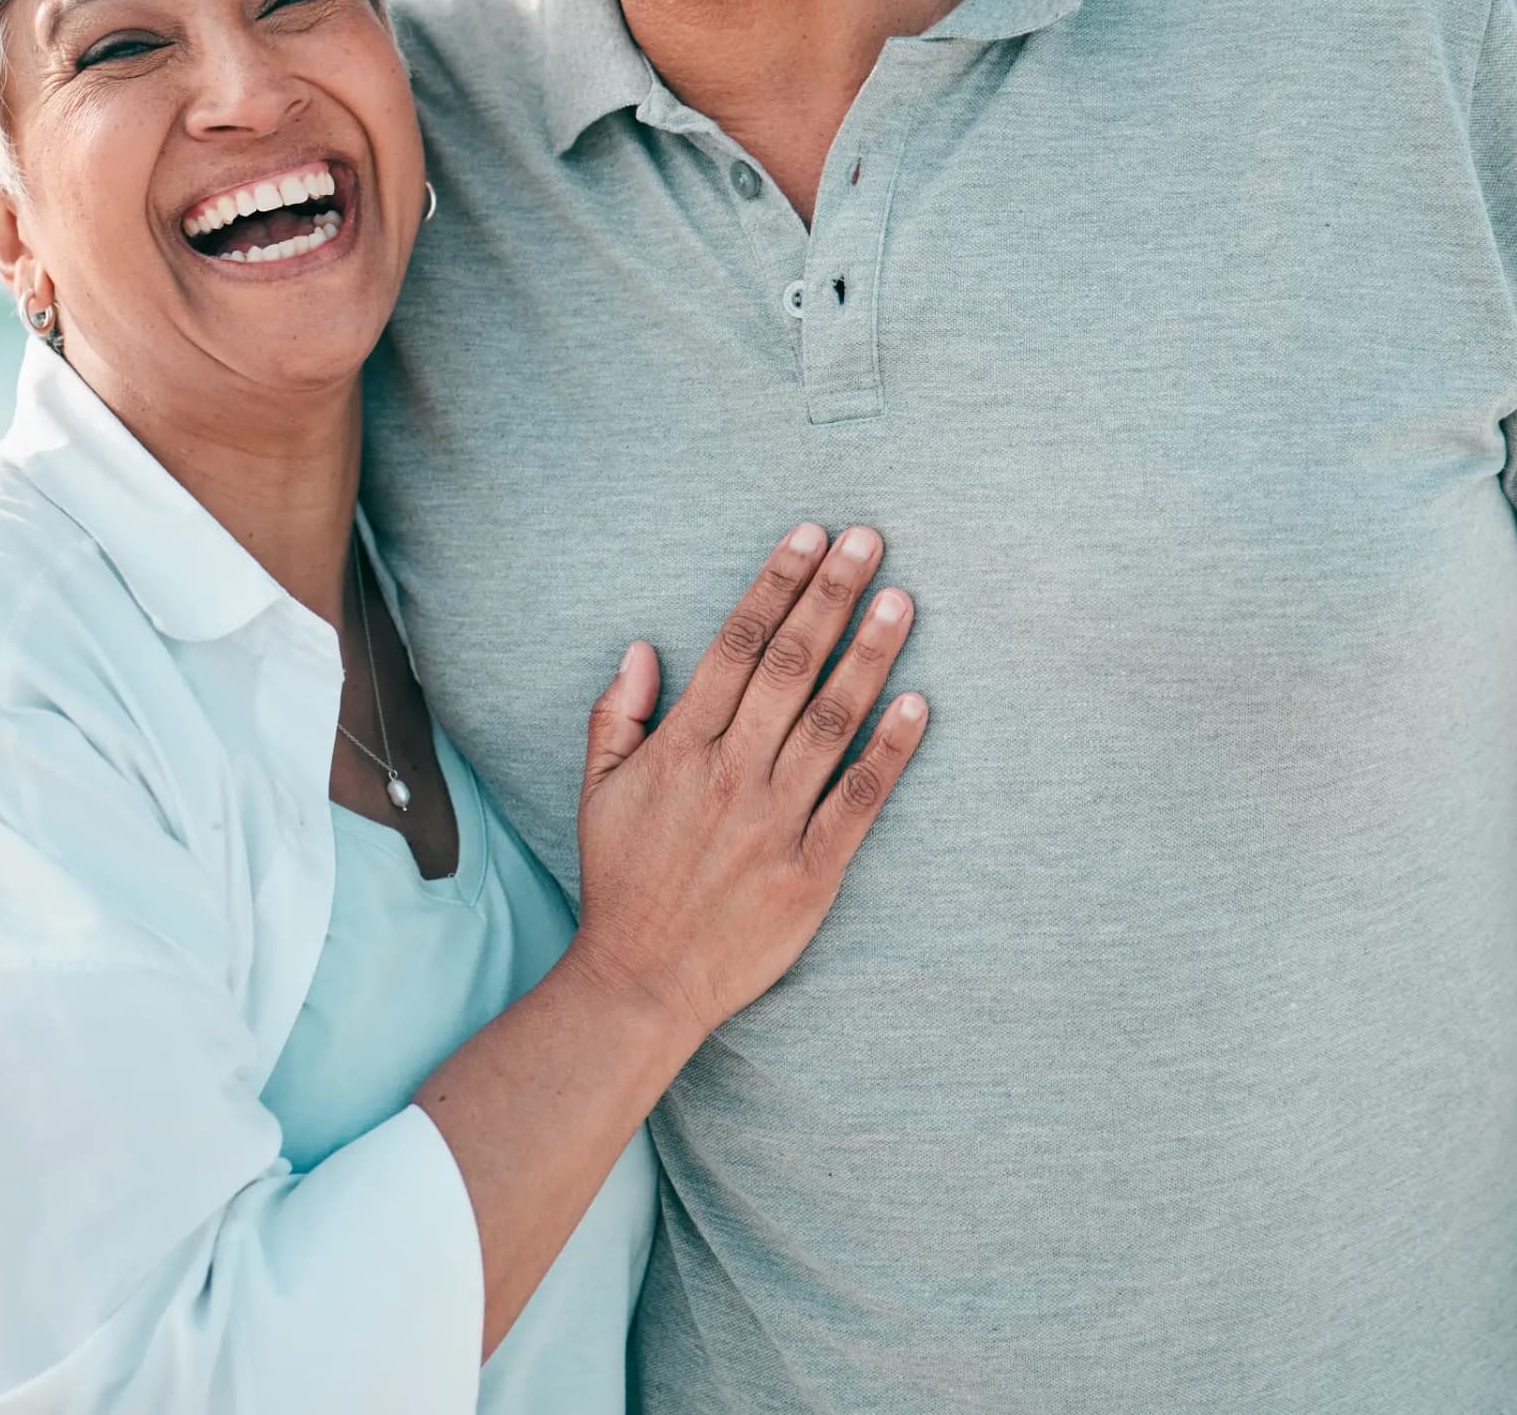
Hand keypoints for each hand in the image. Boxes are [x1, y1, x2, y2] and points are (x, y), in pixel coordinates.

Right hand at [561, 524, 928, 1041]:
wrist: (642, 981)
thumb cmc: (623, 883)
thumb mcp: (597, 793)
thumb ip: (616, 717)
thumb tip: (641, 648)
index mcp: (680, 749)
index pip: (736, 647)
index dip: (776, 585)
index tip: (810, 536)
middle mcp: (730, 775)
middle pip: (790, 667)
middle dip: (832, 597)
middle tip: (870, 541)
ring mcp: (774, 822)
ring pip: (832, 722)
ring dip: (869, 656)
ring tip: (901, 601)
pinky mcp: (813, 871)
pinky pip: (860, 798)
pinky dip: (892, 749)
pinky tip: (919, 704)